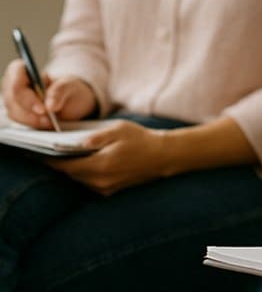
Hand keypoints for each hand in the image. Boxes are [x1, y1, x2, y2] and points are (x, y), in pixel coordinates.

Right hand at [2, 60, 96, 128]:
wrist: (72, 99)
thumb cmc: (69, 88)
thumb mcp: (70, 85)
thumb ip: (61, 91)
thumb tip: (50, 106)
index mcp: (25, 69)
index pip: (16, 77)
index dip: (26, 94)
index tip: (42, 109)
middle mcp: (15, 84)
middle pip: (13, 98)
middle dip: (30, 111)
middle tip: (49, 119)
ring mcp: (14, 99)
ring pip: (14, 112)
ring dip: (32, 120)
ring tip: (51, 122)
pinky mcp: (17, 112)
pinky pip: (19, 121)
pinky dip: (33, 124)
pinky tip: (46, 124)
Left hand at [44, 119, 166, 194]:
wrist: (164, 156)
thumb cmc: (142, 139)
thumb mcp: (118, 130)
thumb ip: (95, 137)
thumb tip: (76, 143)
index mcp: (100, 165)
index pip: (65, 167)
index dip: (50, 161)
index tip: (38, 154)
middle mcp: (100, 181)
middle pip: (70, 175)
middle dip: (60, 165)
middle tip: (50, 153)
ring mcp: (106, 188)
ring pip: (79, 180)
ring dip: (73, 170)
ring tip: (67, 157)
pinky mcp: (111, 190)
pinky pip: (90, 183)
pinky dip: (84, 174)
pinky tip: (86, 163)